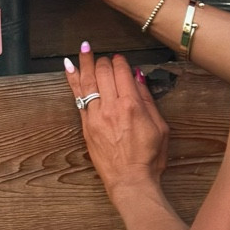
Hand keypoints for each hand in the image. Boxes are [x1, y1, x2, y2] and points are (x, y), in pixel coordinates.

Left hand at [65, 43, 168, 199]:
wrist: (130, 181)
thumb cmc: (149, 157)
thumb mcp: (160, 127)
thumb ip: (148, 100)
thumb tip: (138, 78)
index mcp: (132, 105)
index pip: (122, 72)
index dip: (121, 62)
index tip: (121, 59)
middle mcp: (112, 107)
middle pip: (104, 73)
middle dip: (105, 61)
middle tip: (105, 57)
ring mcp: (96, 116)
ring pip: (88, 81)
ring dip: (86, 62)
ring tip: (84, 48)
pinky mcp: (86, 125)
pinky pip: (77, 97)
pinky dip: (73, 80)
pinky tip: (69, 66)